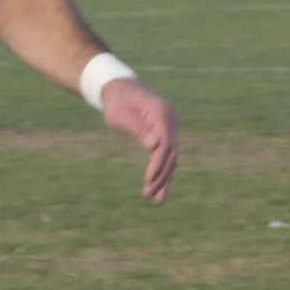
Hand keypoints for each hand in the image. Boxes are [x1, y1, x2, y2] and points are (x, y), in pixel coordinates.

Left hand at [100, 78, 179, 202]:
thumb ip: (139, 129)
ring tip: (157, 200)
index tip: (148, 179)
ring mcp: (171, 128)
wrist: (121, 90)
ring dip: (164, 179)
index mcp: (161, 112)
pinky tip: (161, 190)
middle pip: (171, 153)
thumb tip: (155, 146)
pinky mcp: (166, 135)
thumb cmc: (118, 102)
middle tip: (148, 195)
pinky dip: (164, 172)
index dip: (158, 164)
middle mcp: (171, 120)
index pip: (165, 143)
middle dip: (161, 176)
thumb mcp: (122, 115)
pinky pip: (167, 156)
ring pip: (172, 158)